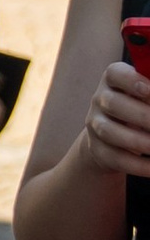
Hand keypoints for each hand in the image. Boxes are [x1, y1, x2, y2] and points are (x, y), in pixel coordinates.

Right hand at [83, 56, 149, 181]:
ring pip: (110, 132)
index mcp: (113, 80)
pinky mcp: (98, 151)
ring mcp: (95, 126)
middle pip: (113, 103)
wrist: (111, 137)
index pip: (115, 74)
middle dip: (143, 115)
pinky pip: (116, 158)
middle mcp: (99, 100)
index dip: (132, 81)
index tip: (149, 90)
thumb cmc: (138, 107)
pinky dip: (139, 165)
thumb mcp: (144, 96)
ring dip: (139, 141)